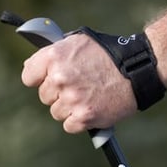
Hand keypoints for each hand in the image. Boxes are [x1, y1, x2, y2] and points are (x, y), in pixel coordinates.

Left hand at [21, 32, 136, 132]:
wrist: (137, 68)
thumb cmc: (109, 53)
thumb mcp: (78, 41)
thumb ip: (54, 53)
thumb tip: (32, 67)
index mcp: (55, 57)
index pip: (28, 76)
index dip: (39, 78)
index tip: (48, 79)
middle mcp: (60, 78)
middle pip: (44, 96)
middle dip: (58, 93)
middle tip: (78, 85)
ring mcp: (71, 99)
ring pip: (56, 112)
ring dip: (70, 107)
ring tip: (89, 95)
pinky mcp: (84, 117)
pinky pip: (69, 125)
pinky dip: (79, 120)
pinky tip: (92, 107)